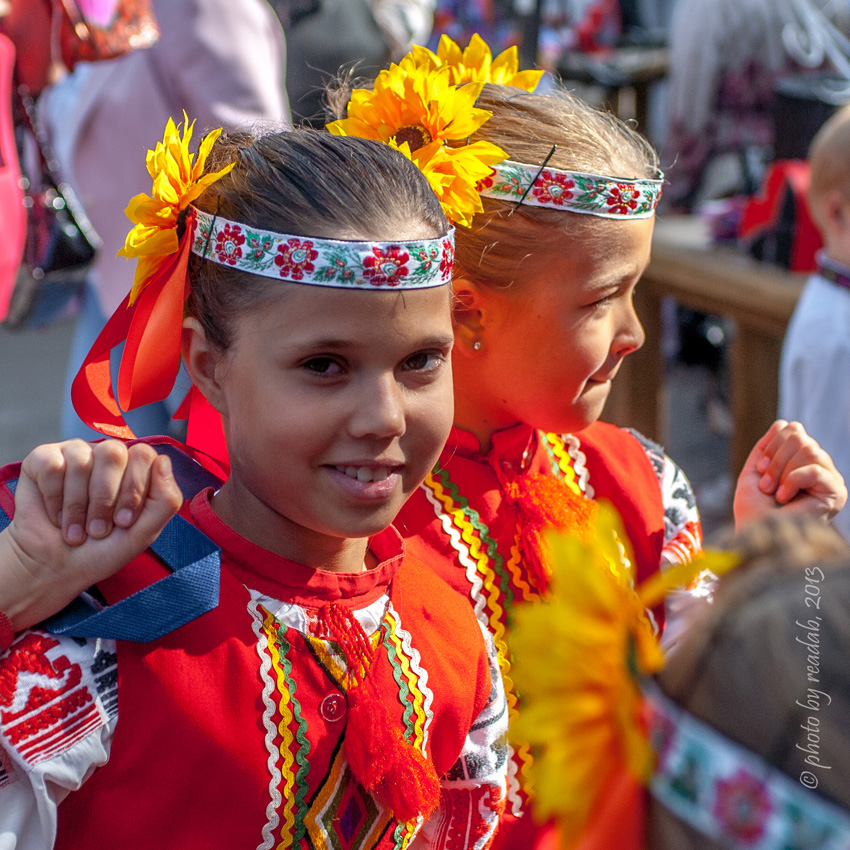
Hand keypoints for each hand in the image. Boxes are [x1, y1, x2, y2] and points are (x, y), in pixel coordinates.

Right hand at [0, 439, 182, 631]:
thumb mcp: (144, 532)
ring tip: (75, 530)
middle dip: (105, 499)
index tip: (123, 521)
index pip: (144, 455)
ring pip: (81, 462)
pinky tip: (55, 515)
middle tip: (98, 529)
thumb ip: (166, 499)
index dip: (134, 489)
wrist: (57, 568)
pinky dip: (54, 498)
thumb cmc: (103, 549)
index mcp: (135, 468)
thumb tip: (164, 460)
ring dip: (77, 505)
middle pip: (113, 453)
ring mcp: (76, 454)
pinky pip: (52, 466)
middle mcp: (107, 456)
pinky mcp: (44, 459)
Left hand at [733, 420, 846, 529]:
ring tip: (775, 492)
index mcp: (800, 460)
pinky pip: (814, 468)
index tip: (759, 472)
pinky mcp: (836, 492)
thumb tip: (783, 423)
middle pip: (799, 436)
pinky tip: (786, 497)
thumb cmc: (754, 509)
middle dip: (774, 460)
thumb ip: (768, 446)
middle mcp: (819, 466)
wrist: (757, 535)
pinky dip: (792, 481)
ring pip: (807, 448)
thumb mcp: (754, 470)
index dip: (770, 447)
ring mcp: (829, 478)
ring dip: (781, 472)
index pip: (792, 428)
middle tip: (767, 486)